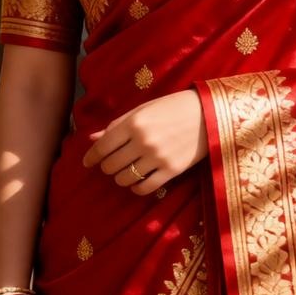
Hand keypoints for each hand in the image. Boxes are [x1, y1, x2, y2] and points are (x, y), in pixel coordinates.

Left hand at [81, 89, 207, 195]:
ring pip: (125, 178)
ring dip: (120, 177)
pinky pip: (144, 187)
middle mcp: (143, 141)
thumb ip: (117, 125)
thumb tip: (92, 139)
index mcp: (134, 122)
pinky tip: (137, 181)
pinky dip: (136, 187)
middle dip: (107, 166)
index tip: (86, 162)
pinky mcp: (171, 170)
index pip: (103, 146)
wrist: (208, 113)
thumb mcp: (144, 109)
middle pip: (111, 165)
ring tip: (126, 170)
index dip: (91, 157)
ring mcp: (157, 157)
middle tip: (111, 163)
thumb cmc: (173, 106)